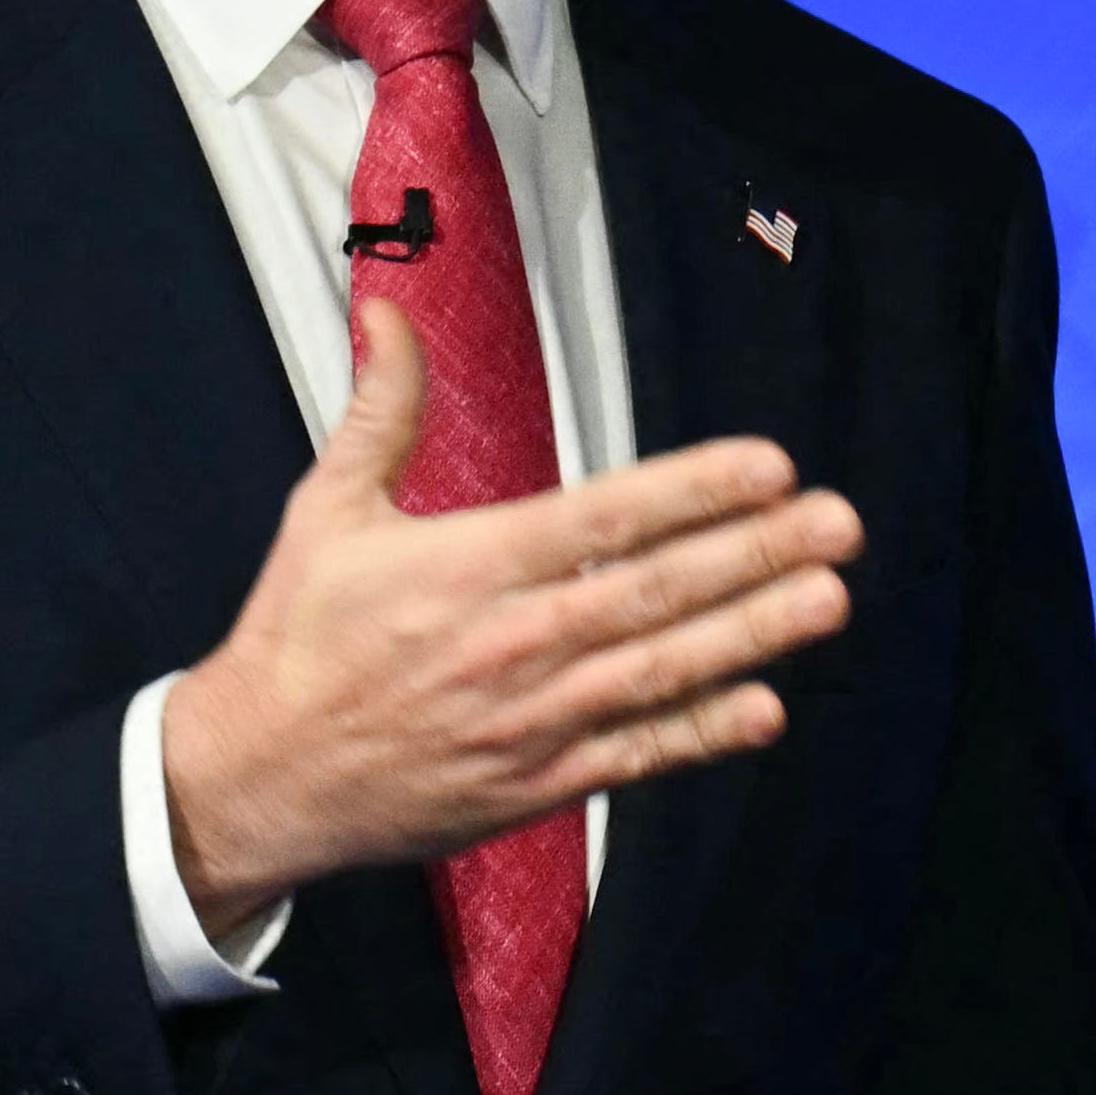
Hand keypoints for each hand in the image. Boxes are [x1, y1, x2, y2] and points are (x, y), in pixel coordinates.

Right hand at [162, 304, 860, 933]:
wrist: (257, 776)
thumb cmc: (296, 638)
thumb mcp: (328, 510)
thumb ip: (380, 410)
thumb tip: (391, 311)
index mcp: (467, 567)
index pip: (602, 519)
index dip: (693, 492)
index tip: (768, 465)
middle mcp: (510, 642)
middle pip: (653, 592)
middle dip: (755, 555)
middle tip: (838, 523)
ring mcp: (530, 719)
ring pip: (659, 672)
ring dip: (751, 635)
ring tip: (828, 598)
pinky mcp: (534, 784)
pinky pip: (632, 755)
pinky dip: (699, 734)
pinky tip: (764, 709)